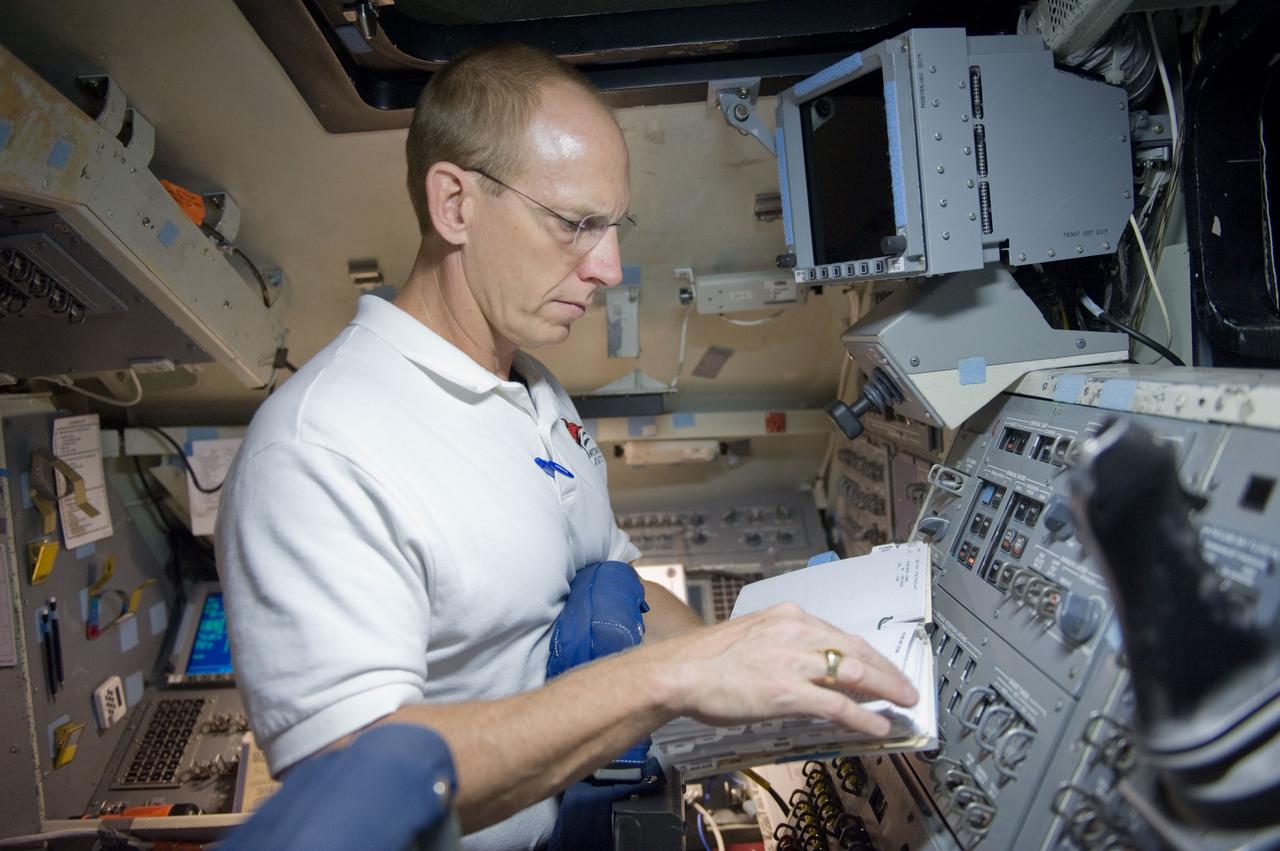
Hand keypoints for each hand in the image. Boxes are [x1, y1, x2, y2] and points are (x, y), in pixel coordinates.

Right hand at [639, 602, 918, 736]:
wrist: (679, 670)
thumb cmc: (707, 658)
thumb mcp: (753, 636)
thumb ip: (784, 645)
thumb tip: (808, 667)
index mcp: (788, 616)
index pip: (842, 634)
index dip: (869, 653)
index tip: (883, 665)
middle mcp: (797, 632)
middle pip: (857, 650)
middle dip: (887, 670)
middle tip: (906, 685)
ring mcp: (794, 661)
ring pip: (855, 674)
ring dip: (886, 689)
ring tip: (903, 702)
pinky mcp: (789, 691)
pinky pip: (838, 705)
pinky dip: (864, 717)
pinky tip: (878, 726)